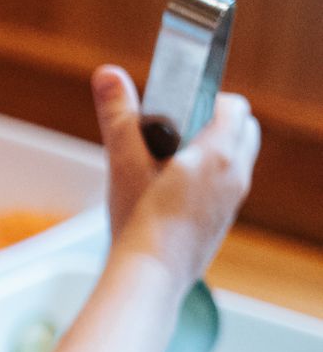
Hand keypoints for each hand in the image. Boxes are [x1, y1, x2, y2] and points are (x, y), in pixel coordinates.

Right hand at [92, 64, 260, 287]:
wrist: (150, 277)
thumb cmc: (140, 223)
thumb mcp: (124, 162)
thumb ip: (119, 115)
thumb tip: (107, 73)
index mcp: (220, 154)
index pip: (234, 106)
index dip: (210, 99)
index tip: (181, 107)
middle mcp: (235, 176)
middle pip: (243, 131)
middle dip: (216, 123)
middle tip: (178, 132)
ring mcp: (232, 203)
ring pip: (236, 161)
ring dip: (213, 153)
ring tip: (172, 164)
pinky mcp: (221, 224)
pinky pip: (225, 189)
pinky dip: (208, 182)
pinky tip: (172, 195)